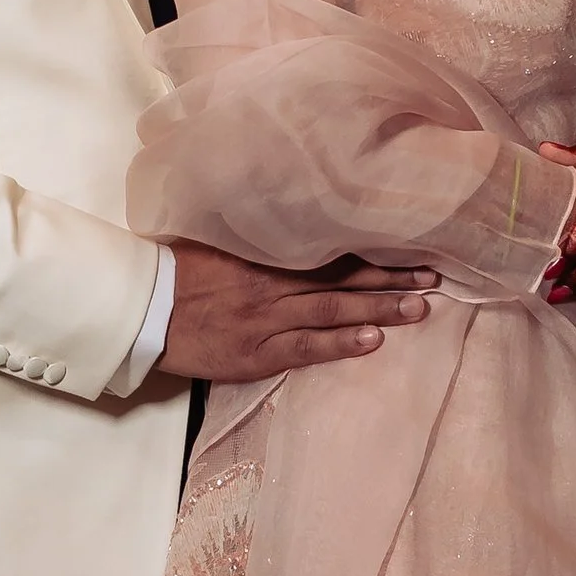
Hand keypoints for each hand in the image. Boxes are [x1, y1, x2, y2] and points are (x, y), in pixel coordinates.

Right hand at [160, 241, 436, 383]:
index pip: (332, 249)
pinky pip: (305, 347)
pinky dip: (340, 343)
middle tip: (434, 277)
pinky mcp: (256, 353)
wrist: (142, 308)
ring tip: (420, 308)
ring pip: (333, 310)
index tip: (412, 245)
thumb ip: (260, 237)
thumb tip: (299, 222)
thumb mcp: (220, 241)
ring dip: (379, 309)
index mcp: (267, 253)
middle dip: (391, 279)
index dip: (374, 250)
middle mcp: (274, 282)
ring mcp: (266, 319)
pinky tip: (372, 340)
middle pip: (343, 279)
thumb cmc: (179, 272)